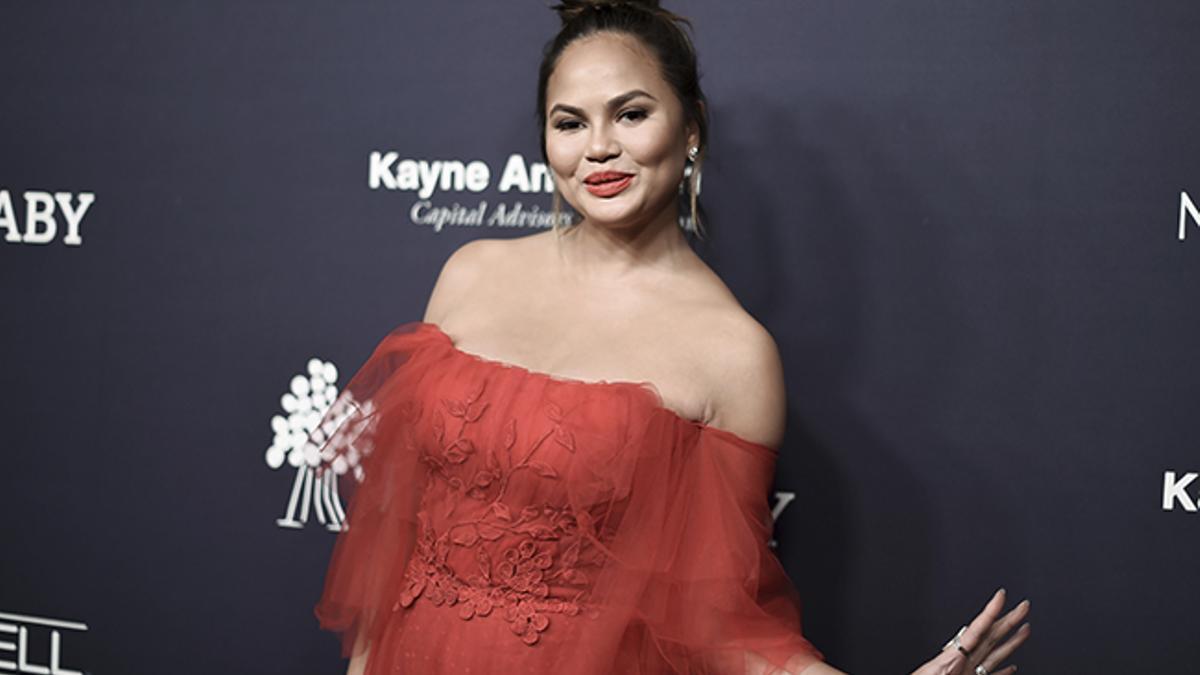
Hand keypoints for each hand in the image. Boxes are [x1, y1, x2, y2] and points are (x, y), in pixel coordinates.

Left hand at [909, 588, 1030, 674]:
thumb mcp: (931, 673)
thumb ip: (942, 665)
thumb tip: (943, 653)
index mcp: (952, 657)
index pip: (977, 629)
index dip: (990, 611)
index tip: (1001, 595)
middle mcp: (961, 661)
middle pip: (991, 637)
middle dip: (1008, 621)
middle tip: (1023, 606)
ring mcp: (966, 672)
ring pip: (994, 654)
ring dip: (1010, 642)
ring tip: (1025, 629)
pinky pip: (989, 674)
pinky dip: (1003, 671)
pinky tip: (1012, 666)